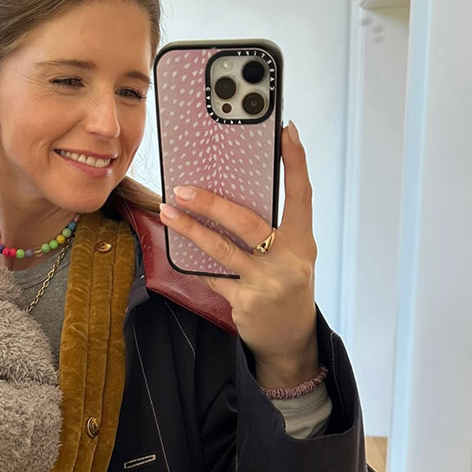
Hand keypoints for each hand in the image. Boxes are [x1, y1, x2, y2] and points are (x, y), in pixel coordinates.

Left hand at [159, 122, 319, 387]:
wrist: (290, 339)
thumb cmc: (287, 285)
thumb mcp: (292, 255)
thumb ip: (274, 229)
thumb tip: (235, 192)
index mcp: (303, 242)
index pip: (302, 195)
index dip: (296, 163)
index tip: (287, 132)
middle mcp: (288, 261)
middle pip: (247, 223)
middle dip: (212, 203)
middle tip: (183, 188)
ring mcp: (265, 283)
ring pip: (221, 250)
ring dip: (190, 229)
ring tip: (168, 211)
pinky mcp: (244, 302)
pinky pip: (212, 276)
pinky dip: (195, 262)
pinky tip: (179, 248)